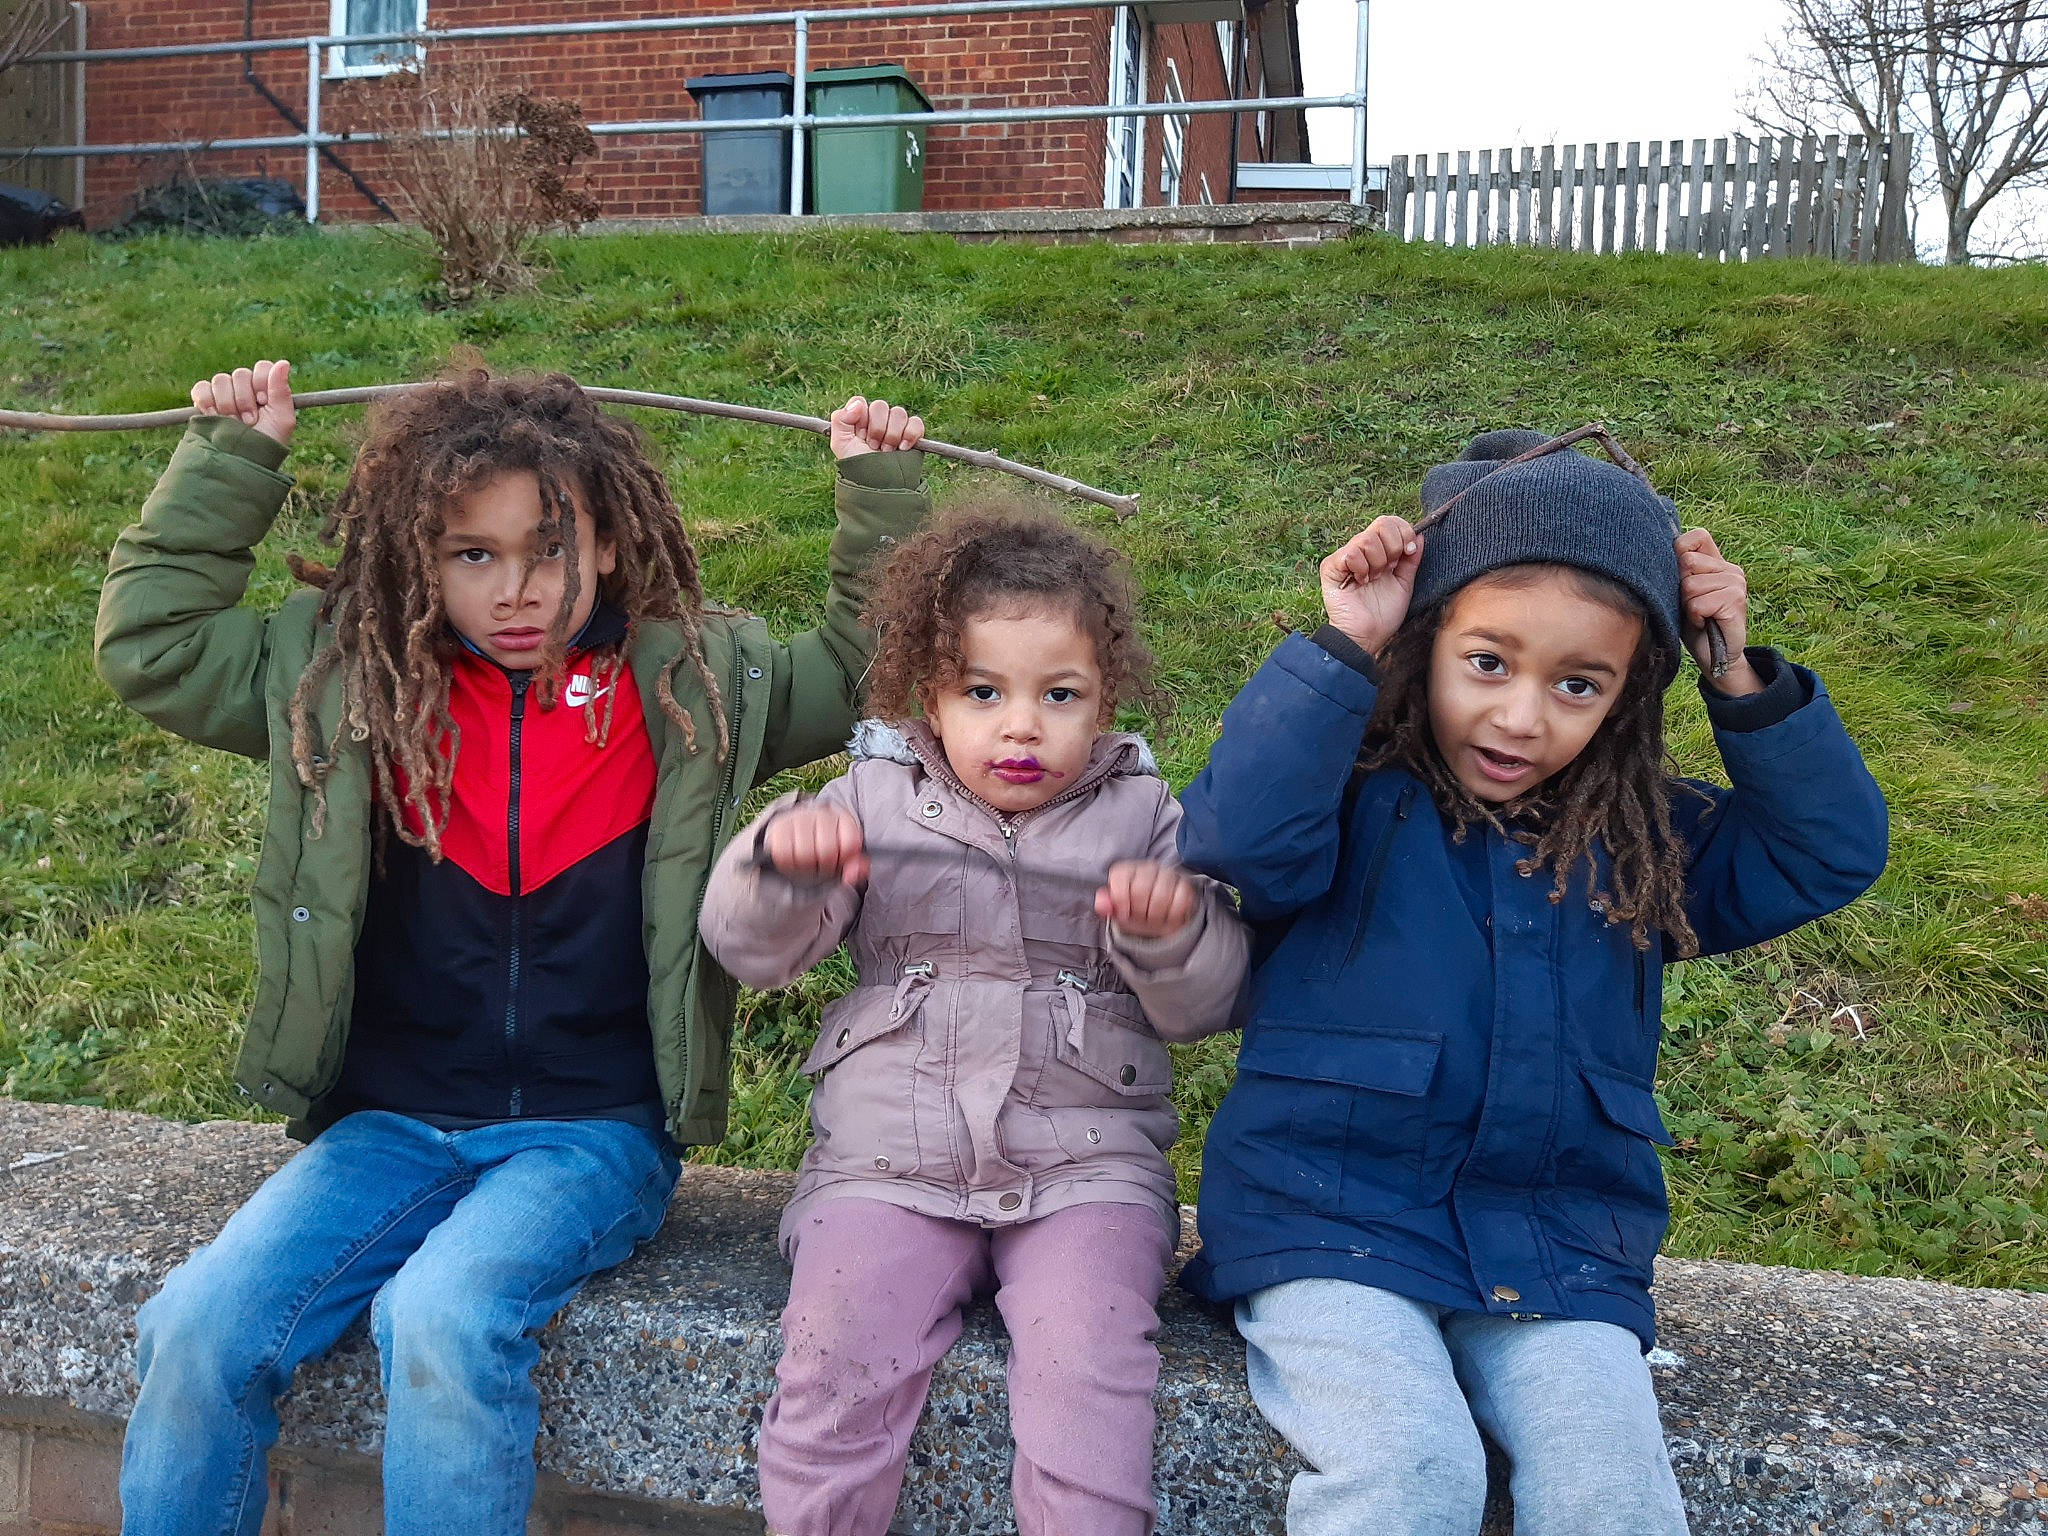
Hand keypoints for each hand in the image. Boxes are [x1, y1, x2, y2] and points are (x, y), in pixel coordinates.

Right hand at [191, 360, 294, 447]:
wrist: (241, 461)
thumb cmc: (266, 443)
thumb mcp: (282, 419)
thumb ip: (281, 390)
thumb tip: (283, 362)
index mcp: (266, 390)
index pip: (262, 367)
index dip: (261, 383)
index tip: (263, 401)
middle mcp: (245, 389)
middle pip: (240, 374)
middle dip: (245, 400)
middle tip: (249, 420)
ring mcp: (224, 395)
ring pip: (221, 380)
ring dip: (228, 404)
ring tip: (234, 423)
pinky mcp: (204, 401)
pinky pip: (201, 388)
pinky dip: (206, 401)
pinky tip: (214, 416)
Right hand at [763, 801, 868, 885]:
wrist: (796, 836)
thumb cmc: (826, 851)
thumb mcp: (845, 860)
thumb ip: (856, 868)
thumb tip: (855, 874)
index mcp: (844, 819)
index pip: (849, 844)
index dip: (843, 860)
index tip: (839, 860)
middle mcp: (822, 813)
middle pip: (826, 851)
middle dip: (824, 866)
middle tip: (821, 865)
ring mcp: (799, 817)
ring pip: (804, 853)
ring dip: (806, 866)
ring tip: (808, 862)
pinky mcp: (779, 826)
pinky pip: (783, 854)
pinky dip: (788, 864)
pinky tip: (793, 860)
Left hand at [830, 395, 923, 459]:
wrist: (880, 485)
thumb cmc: (859, 466)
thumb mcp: (841, 444)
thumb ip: (840, 418)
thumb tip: (858, 403)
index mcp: (859, 420)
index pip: (861, 402)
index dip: (861, 418)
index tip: (860, 436)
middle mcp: (878, 420)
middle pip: (880, 406)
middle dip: (876, 429)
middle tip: (873, 446)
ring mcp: (896, 426)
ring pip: (898, 413)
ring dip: (892, 435)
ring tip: (886, 451)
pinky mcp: (912, 434)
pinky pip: (916, 422)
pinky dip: (910, 433)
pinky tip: (903, 448)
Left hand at [1096, 860, 1198, 940]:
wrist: (1159, 918)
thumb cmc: (1134, 911)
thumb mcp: (1117, 910)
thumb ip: (1106, 905)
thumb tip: (1101, 905)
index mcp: (1126, 870)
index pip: (1121, 879)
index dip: (1121, 902)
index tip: (1124, 913)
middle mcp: (1147, 868)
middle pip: (1140, 891)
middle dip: (1139, 912)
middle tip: (1140, 917)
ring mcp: (1168, 875)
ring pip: (1161, 898)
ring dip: (1155, 916)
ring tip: (1153, 917)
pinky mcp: (1185, 886)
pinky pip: (1180, 902)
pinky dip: (1172, 915)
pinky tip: (1167, 915)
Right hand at [1320, 516, 1421, 654]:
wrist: (1367, 636)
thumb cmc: (1384, 614)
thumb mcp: (1405, 583)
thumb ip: (1412, 559)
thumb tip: (1420, 535)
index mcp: (1379, 550)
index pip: (1390, 522)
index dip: (1404, 532)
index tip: (1408, 553)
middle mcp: (1361, 549)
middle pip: (1382, 523)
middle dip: (1394, 548)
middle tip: (1389, 570)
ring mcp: (1345, 556)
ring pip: (1368, 539)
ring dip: (1378, 563)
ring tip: (1373, 580)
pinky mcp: (1331, 566)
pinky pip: (1351, 553)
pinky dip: (1362, 568)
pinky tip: (1360, 582)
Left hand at [1676, 528, 1760, 694]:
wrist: (1714, 656)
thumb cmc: (1693, 624)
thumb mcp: (1680, 592)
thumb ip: (1677, 570)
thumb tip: (1657, 549)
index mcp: (1718, 562)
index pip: (1696, 537)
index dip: (1680, 553)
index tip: (1680, 579)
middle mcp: (1731, 569)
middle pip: (1687, 562)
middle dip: (1680, 588)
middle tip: (1691, 606)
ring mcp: (1736, 583)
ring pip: (1690, 585)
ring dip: (1687, 606)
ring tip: (1698, 616)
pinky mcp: (1736, 601)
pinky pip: (1698, 604)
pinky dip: (1694, 617)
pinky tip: (1703, 623)